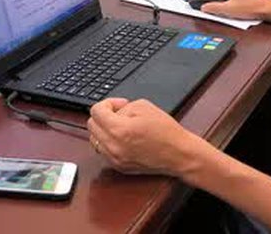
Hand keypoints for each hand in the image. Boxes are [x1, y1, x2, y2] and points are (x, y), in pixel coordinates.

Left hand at [87, 98, 206, 176]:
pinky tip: (122, 138)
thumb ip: (123, 107)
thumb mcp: (144, 107)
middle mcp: (113, 147)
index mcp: (119, 130)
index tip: (118, 105)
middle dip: (103, 116)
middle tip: (119, 114)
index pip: (96, 112)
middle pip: (91, 125)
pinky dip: (107, 142)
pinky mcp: (118, 167)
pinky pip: (102, 151)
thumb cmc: (166, 131)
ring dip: (103, 130)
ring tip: (120, 127)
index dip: (107, 103)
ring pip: (94, 139)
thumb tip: (113, 112)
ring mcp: (114, 159)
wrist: (179, 154)